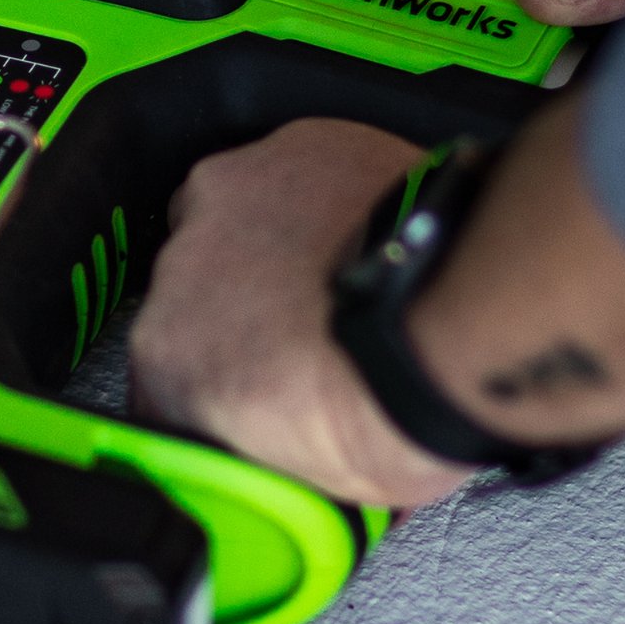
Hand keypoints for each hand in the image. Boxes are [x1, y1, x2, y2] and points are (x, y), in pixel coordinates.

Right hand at [127, 119, 473, 506]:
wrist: (458, 321)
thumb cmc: (391, 408)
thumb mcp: (318, 479)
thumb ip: (278, 455)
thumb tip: (302, 459)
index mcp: (166, 356)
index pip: (165, 384)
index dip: (218, 396)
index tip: (258, 407)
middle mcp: (179, 266)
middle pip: (201, 293)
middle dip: (250, 316)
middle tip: (316, 344)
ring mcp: (234, 196)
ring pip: (238, 221)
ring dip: (277, 247)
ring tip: (344, 276)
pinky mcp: (296, 144)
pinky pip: (297, 170)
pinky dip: (326, 195)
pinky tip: (370, 227)